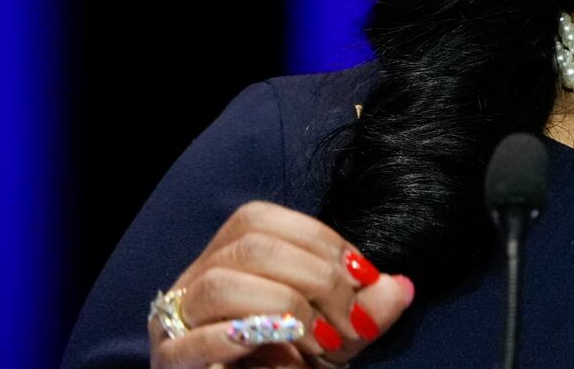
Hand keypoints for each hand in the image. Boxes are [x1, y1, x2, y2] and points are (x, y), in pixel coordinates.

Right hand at [149, 200, 414, 367]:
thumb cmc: (291, 362)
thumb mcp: (338, 333)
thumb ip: (367, 310)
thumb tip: (403, 286)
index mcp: (229, 256)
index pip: (262, 219)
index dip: (322, 242)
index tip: (366, 278)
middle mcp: (195, 278)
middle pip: (249, 245)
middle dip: (315, 277)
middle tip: (351, 321)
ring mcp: (176, 320)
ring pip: (221, 284)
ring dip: (285, 307)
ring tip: (322, 341)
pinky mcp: (170, 361)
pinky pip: (194, 340)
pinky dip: (246, 337)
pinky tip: (286, 352)